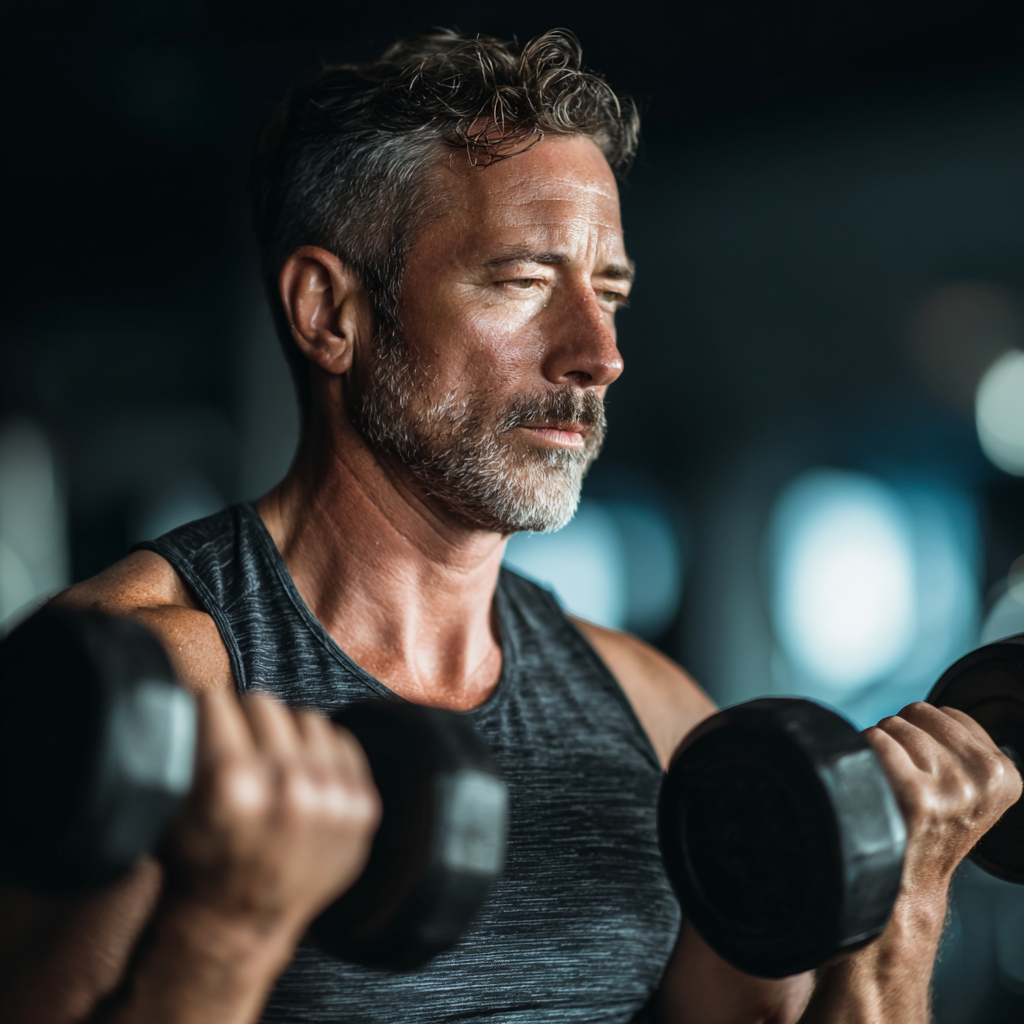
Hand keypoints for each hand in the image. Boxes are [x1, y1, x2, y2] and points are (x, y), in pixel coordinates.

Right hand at [164, 691, 380, 944]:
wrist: (241, 925)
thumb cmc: (200, 866)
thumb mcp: (174, 808)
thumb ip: (190, 747)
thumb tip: (200, 691)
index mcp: (232, 783)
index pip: (219, 700)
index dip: (207, 708)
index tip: (207, 716)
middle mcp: (287, 785)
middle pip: (263, 703)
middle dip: (244, 718)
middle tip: (237, 742)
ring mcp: (331, 797)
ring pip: (306, 717)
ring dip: (286, 733)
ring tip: (271, 760)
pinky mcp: (361, 806)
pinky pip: (342, 742)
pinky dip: (320, 752)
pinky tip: (302, 773)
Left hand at [863, 702, 1021, 900]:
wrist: (912, 883)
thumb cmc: (931, 826)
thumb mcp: (971, 788)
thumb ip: (962, 748)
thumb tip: (930, 714)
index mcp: (1004, 775)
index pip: (947, 713)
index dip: (926, 735)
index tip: (927, 771)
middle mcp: (984, 779)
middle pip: (918, 713)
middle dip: (902, 736)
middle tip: (904, 777)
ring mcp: (952, 788)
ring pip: (892, 725)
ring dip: (881, 747)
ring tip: (891, 785)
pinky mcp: (916, 796)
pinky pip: (875, 741)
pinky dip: (863, 754)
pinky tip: (875, 785)